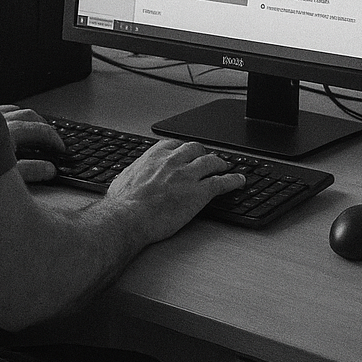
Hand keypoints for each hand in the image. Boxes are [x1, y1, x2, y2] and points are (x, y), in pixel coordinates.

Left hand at [0, 105, 64, 182]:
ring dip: (26, 117)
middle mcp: (0, 119)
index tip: (61, 149)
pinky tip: (5, 121)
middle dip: (43, 124)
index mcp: (11, 131)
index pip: (41, 130)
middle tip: (51, 137)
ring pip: (12, 109)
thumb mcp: (6, 174)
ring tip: (32, 125)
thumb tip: (50, 169)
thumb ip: (30, 170)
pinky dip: (8, 114)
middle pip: (29, 115)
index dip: (54, 140)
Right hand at [106, 138, 244, 241]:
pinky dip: (233, 180)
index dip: (183, 148)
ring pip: (211, 162)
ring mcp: (187, 176)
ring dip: (220, 164)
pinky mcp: (199, 192)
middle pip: (195, 149)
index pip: (174, 144)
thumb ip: (130, 176)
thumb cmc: (123, 203)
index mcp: (154, 156)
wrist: (129, 217)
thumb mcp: (123, 180)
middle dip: (203, 152)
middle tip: (207, 157)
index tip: (185, 151)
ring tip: (226, 166)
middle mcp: (173, 161)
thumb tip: (125, 180)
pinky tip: (239, 181)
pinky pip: (221, 183)